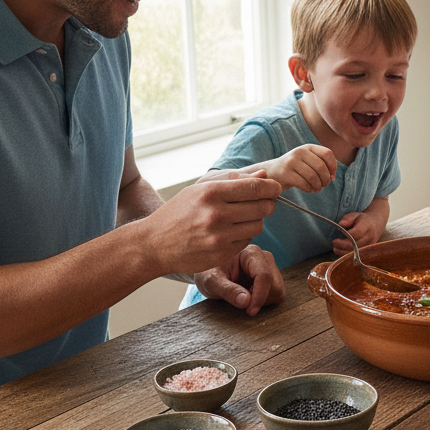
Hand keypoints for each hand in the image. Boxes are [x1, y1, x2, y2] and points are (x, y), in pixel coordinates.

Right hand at [142, 171, 280, 275]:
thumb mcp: (200, 189)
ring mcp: (219, 236)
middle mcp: (216, 214)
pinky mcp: (222, 254)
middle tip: (261, 203)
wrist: (154, 244)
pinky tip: (229, 232)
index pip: (255, 187)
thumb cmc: (179, 212)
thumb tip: (263, 176)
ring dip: (255, 221)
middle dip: (267, 204)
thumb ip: (233, 180)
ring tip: (240, 218)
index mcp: (211, 193)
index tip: (274, 188)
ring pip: (258, 225)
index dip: (271, 188)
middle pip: (263, 207)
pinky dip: (244, 236)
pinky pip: (247, 241)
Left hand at [194, 244, 284, 314]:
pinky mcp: (272, 278)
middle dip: (260, 299)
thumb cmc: (208, 272)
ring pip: (278, 291)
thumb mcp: (211, 282)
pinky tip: (249, 296)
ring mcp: (270, 268)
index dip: (260, 296)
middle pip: (275, 285)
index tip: (250, 311)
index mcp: (251, 253)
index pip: (264, 276)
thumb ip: (227, 290)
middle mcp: (264, 258)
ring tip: (243, 297)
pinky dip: (264, 301)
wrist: (209, 271)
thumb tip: (246, 301)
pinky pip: (277, 295)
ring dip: (262, 301)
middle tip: (241, 301)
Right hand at [264, 144, 336, 192]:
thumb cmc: (295, 168)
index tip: (332, 176)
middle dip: (326, 179)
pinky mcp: (285, 174)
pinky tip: (310, 189)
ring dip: (318, 186)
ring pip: (313, 176)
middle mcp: (299, 152)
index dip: (333, 167)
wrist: (272, 172)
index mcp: (307, 147)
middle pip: (321, 167)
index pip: (327, 153)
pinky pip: (304, 184)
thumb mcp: (307, 160)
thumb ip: (321, 163)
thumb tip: (332, 176)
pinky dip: (310, 189)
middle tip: (324, 185)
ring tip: (317, 188)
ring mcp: (291, 162)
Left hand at [332, 209, 383, 253]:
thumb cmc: (363, 220)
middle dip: (343, 247)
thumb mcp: (355, 215)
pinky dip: (349, 255)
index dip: (345, 238)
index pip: (356, 233)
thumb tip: (341, 224)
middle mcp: (370, 236)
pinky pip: (358, 255)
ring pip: (357, 253)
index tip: (335, 240)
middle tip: (334, 244)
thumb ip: (348, 218)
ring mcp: (370, 245)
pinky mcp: (369, 251)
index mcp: (367, 225)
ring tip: (336, 249)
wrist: (376, 224)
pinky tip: (342, 252)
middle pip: (356, 245)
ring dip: (344, 253)